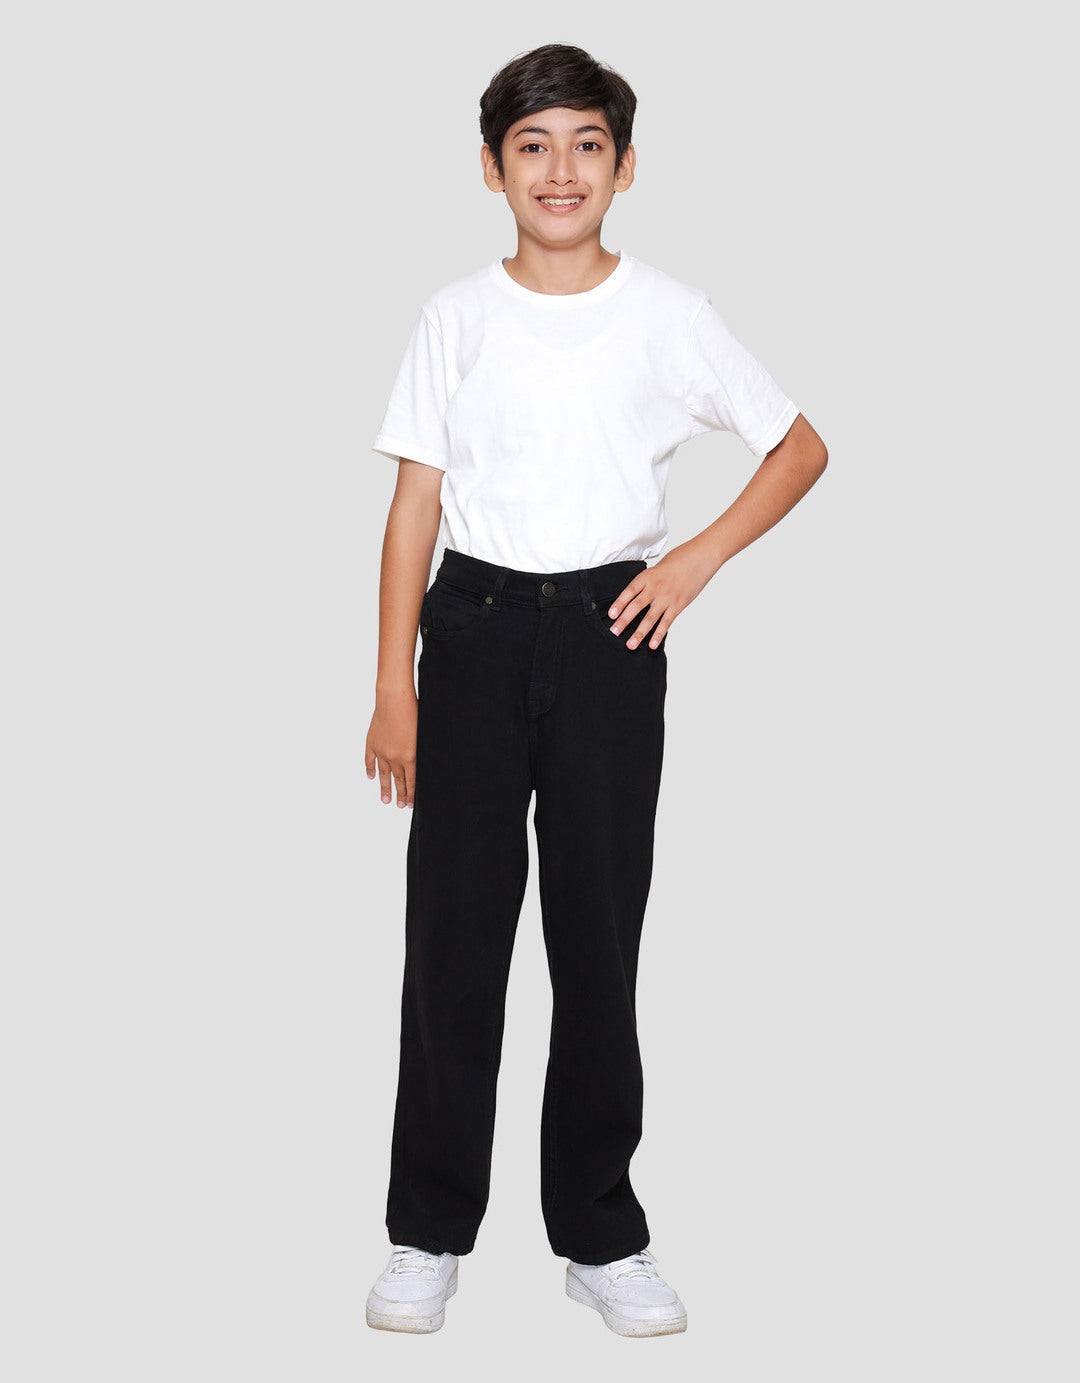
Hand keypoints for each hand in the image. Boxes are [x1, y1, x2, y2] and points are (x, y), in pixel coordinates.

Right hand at [365, 685, 418, 806]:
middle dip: (400, 795)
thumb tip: (420, 763)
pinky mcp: (372, 742)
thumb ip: (420, 752)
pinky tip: (371, 777)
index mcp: (410, 756)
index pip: (412, 781)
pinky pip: (370, 760)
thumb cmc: (413, 712)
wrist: (394, 700)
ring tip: (386, 799)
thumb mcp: (423, 734)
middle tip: (400, 806)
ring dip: (384, 788)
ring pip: (383, 774)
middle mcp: (394, 757)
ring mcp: (381, 751)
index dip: (411, 794)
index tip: (409, 804)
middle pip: (398, 780)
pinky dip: (370, 769)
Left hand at [604, 546, 714, 649]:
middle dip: (624, 621)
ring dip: (639, 633)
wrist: (701, 557)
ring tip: (631, 645)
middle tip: (614, 633)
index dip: (619, 604)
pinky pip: (666, 622)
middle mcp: (656, 587)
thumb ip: (647, 583)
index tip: (611, 615)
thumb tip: (637, 598)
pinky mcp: (678, 605)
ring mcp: (667, 598)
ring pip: (650, 618)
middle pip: (636, 606)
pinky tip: (652, 645)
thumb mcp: (657, 567)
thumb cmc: (679, 560)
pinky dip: (659, 635)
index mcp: (647, 576)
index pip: (629, 591)